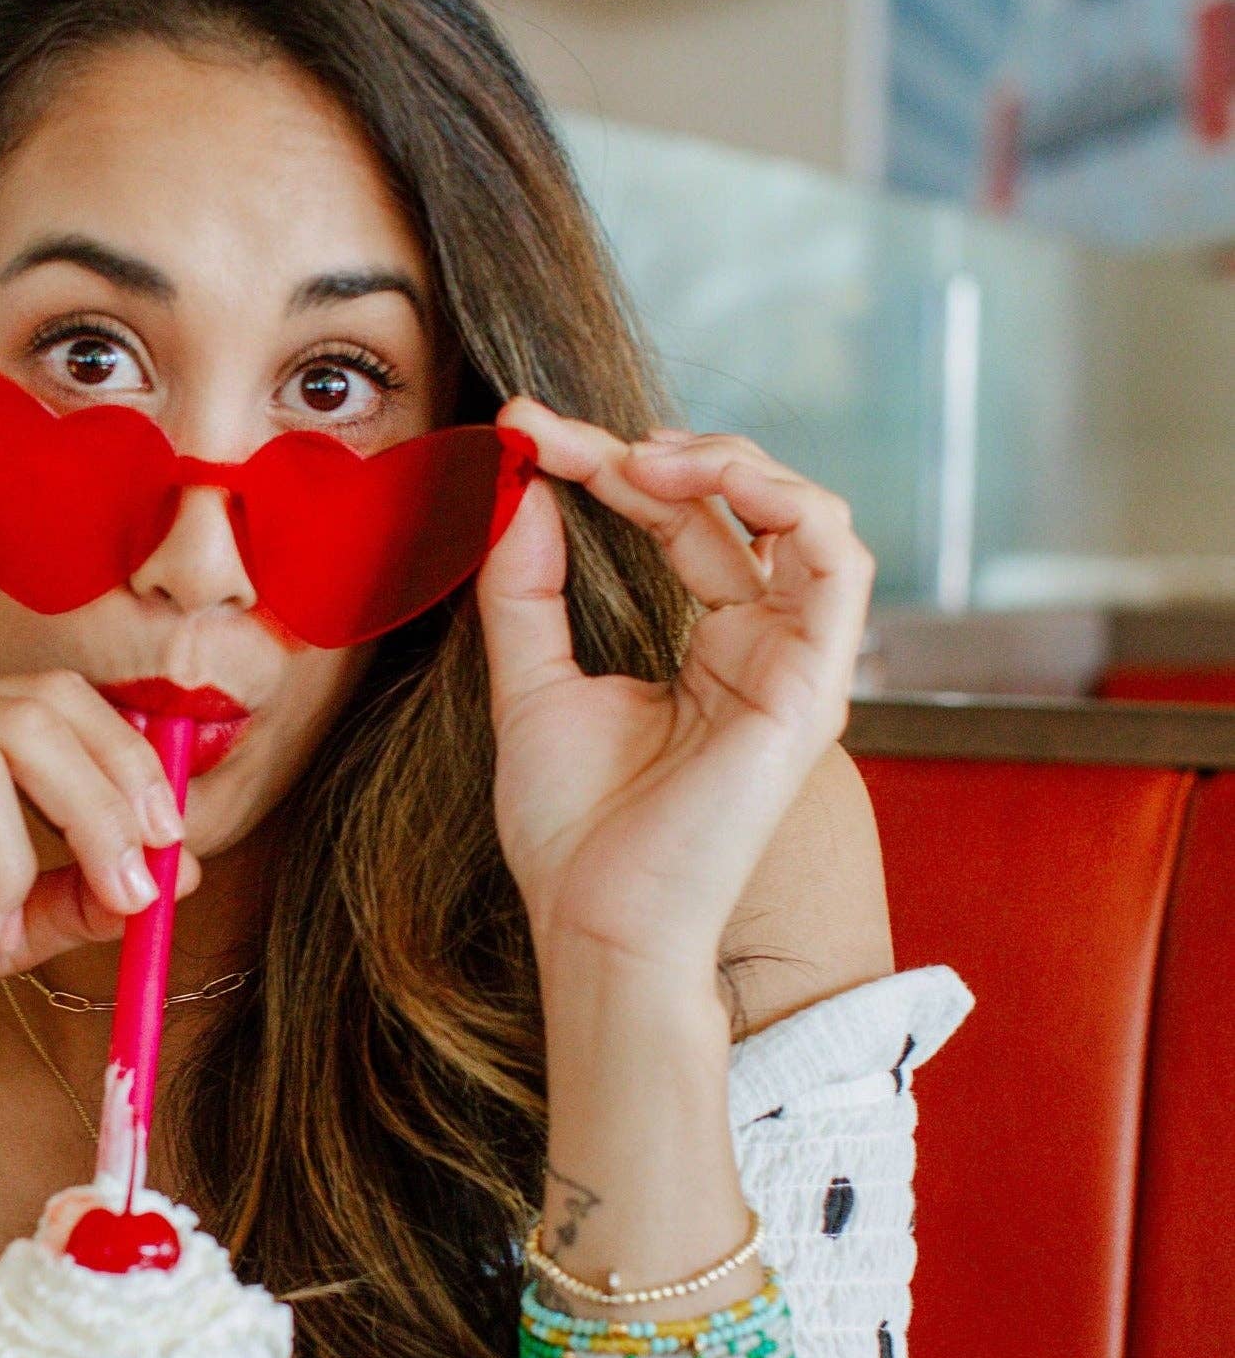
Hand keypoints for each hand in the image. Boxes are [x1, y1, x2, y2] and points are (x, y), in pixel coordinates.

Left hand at [476, 401, 873, 978]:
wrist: (598, 925)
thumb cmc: (569, 834)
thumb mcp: (529, 687)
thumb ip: (525, 590)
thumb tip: (519, 488)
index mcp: (704, 651)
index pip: (672, 522)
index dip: (603, 464)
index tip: (521, 433)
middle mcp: (759, 649)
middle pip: (727, 507)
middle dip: (641, 451)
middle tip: (552, 435)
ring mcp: (794, 664)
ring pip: (801, 514)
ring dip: (724, 461)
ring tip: (633, 456)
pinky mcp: (815, 684)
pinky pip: (838, 559)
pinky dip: (784, 500)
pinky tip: (703, 480)